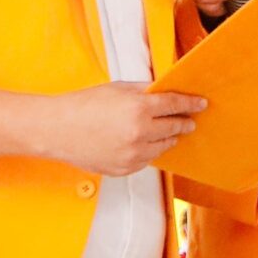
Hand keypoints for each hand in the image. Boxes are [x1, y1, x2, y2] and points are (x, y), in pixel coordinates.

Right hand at [44, 83, 206, 176]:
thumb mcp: (116, 88)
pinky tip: (144, 143)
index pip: (175, 105)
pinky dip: (149, 151)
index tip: (200, 104)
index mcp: (139, 109)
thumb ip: (144, 90)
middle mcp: (139, 133)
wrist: (57, 130)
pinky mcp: (125, 168)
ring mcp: (133, 154)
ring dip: (169, 138)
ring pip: (163, 147)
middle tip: (189, 120)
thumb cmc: (83, 106)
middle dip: (183, 122)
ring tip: (169, 132)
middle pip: (174, 128)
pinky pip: (147, 160)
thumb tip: (164, 90)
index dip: (191, 104)